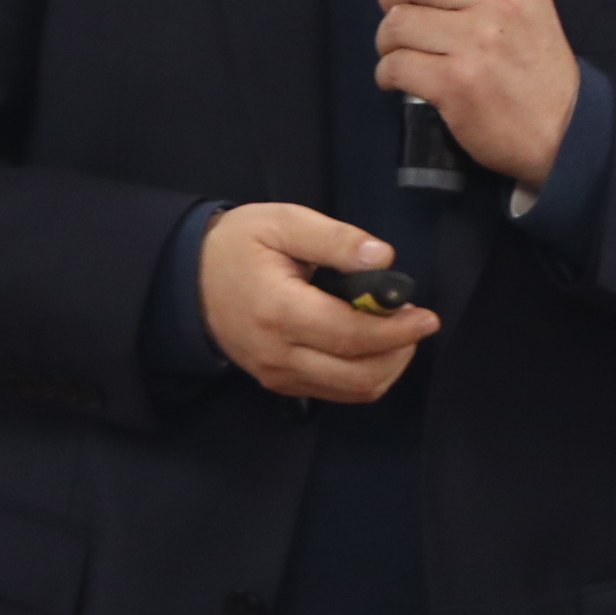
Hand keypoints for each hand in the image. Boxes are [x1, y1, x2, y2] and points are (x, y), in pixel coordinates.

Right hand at [200, 201, 438, 402]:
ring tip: (396, 332)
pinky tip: (372, 345)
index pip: (350, 335)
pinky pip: (336, 392)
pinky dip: (366, 375)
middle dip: (399, 351)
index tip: (426, 316)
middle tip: (414, 321)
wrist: (189, 281)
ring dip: (387, 366)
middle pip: (358, 374)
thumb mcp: (284, 222)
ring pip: (352, 391)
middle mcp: (279, 354)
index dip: (396, 330)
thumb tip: (384, 258)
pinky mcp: (281, 384)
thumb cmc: (239, 245)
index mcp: (279, 311)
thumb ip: (336, 239)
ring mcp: (278, 375)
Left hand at [376, 0, 580, 187]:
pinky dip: (387, 73)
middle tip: (398, 14)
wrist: (564, 131)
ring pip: (397, 23)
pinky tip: (399, 79)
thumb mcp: (530, 6)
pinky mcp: (455, 82)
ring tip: (402, 53)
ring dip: (388, 41)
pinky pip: (395, 64)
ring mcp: (476, 43)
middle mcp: (498, 2)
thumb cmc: (538, 70)